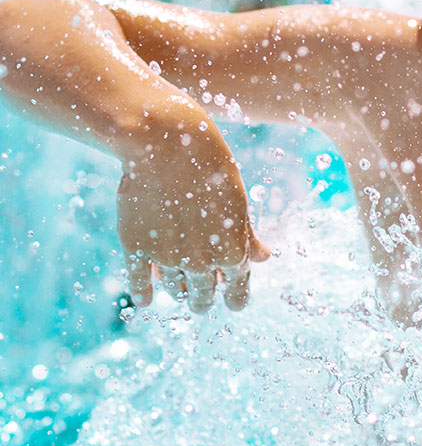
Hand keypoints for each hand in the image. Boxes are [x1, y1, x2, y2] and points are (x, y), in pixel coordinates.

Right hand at [116, 114, 268, 312]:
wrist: (169, 144)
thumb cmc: (211, 167)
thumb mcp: (238, 201)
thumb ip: (247, 236)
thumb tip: (263, 259)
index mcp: (232, 251)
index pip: (238, 292)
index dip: (236, 298)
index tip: (233, 301)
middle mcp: (200, 262)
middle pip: (202, 298)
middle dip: (204, 298)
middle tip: (202, 297)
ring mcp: (166, 258)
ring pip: (174, 291)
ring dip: (179, 290)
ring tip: (180, 287)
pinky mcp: (136, 248)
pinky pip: (139, 283)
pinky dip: (144, 294)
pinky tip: (146, 299)